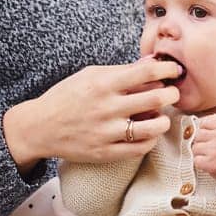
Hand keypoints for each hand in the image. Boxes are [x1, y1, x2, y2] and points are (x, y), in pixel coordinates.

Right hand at [4, 57, 180, 166]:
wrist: (40, 127)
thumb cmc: (67, 96)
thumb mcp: (90, 75)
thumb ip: (122, 70)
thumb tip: (153, 63)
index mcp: (104, 84)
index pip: (148, 73)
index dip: (168, 70)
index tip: (174, 71)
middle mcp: (107, 107)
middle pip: (156, 99)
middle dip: (171, 94)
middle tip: (171, 93)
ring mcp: (107, 132)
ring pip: (154, 127)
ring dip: (164, 119)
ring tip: (161, 115)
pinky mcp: (106, 152)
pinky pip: (141, 148)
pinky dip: (151, 138)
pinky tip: (148, 132)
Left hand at [191, 118, 215, 181]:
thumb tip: (201, 125)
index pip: (204, 122)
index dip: (204, 131)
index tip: (209, 138)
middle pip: (198, 135)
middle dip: (201, 143)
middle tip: (210, 151)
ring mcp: (214, 150)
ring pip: (195, 148)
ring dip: (200, 154)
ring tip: (211, 159)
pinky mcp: (210, 163)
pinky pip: (196, 160)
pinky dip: (200, 164)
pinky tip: (209, 165)